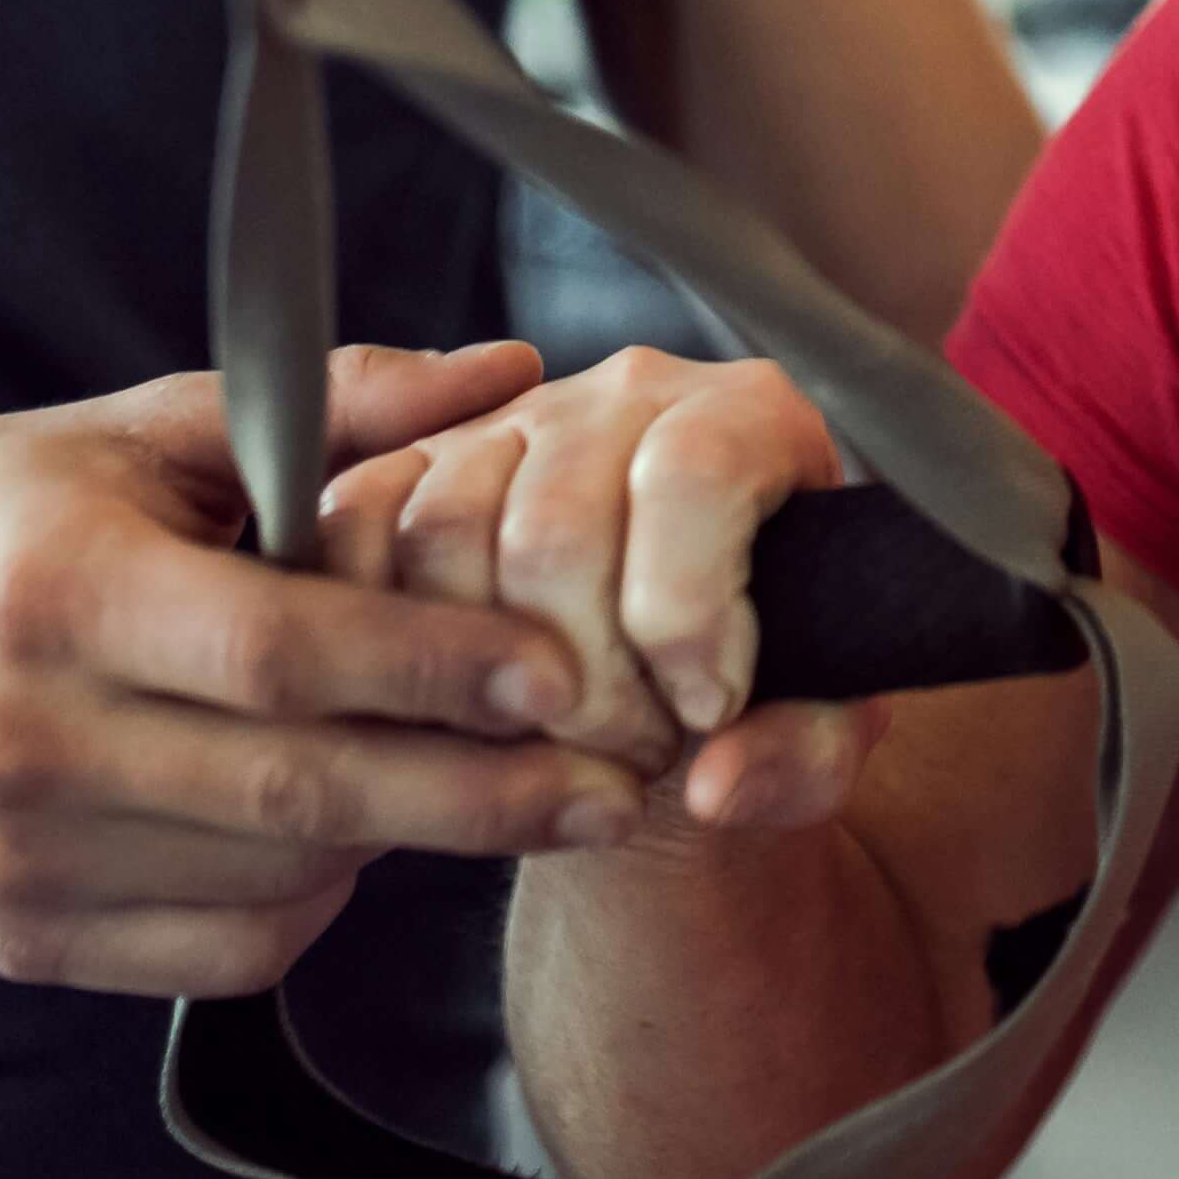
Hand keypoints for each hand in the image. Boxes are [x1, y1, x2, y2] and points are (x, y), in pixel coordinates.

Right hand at [0, 341, 652, 995]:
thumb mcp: (144, 429)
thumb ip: (337, 404)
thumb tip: (511, 368)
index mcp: (60, 587)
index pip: (276, 651)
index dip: (428, 668)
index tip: (557, 674)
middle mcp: (26, 734)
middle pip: (296, 788)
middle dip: (478, 797)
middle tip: (616, 788)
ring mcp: (17, 855)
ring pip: (276, 878)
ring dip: (402, 839)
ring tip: (480, 782)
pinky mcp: (20, 939)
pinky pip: (225, 949)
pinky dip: (316, 901)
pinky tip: (345, 831)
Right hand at [319, 347, 883, 845]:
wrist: (680, 666)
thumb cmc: (762, 677)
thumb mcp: (816, 726)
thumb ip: (802, 755)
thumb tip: (718, 783)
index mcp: (748, 416)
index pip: (693, 478)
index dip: (689, 617)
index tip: (708, 713)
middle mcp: (626, 394)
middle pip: (556, 529)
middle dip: (589, 681)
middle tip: (637, 751)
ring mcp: (511, 424)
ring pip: (448, 536)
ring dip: (487, 676)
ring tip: (564, 739)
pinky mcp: (418, 468)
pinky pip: (361, 531)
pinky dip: (392, 636)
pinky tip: (467, 708)